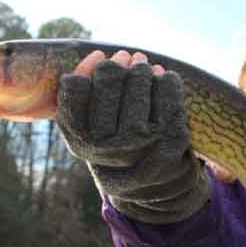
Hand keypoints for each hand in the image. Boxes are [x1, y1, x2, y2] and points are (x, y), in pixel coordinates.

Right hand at [56, 49, 210, 223]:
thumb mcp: (90, 134)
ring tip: (142, 65)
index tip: (98, 57)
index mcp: (81, 143)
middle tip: (124, 57)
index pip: (74, 90)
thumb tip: (97, 57)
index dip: (87, 68)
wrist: (156, 190)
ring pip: (138, 87)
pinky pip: (168, 94)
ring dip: (141, 70)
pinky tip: (163, 77)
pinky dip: (166, 81)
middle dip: (116, 65)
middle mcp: (107, 148)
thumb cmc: (118, 149)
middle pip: (107, 83)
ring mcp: (142, 144)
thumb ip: (81, 101)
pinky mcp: (171, 139)